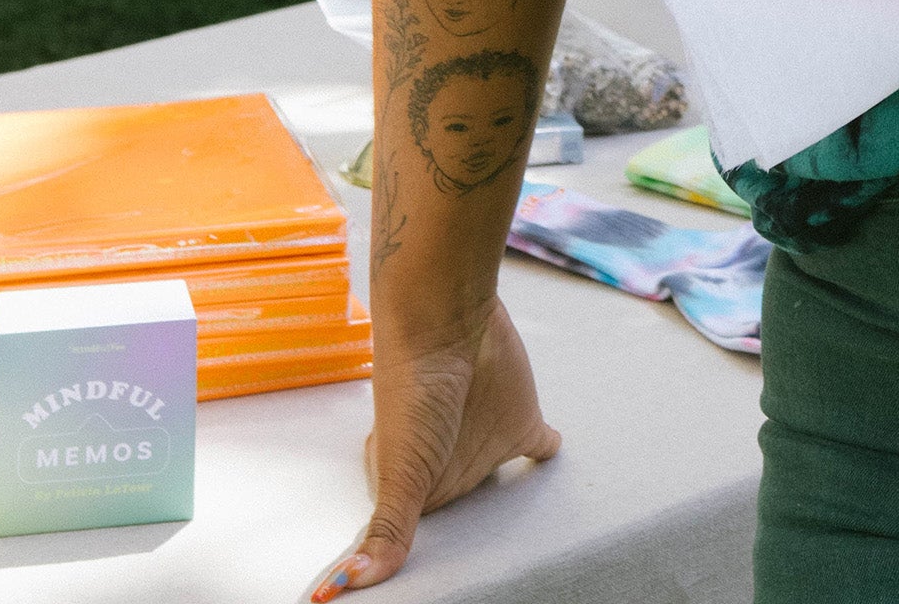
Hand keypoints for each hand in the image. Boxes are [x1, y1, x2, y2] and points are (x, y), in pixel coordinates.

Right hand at [310, 301, 559, 595]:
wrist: (446, 321)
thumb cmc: (411, 391)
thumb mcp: (398, 470)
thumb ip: (387, 528)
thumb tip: (345, 585)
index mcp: (414, 483)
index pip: (425, 534)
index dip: (431, 556)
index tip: (444, 587)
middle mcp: (448, 463)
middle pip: (463, 510)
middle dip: (471, 532)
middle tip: (486, 567)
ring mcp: (485, 440)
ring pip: (499, 485)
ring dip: (506, 502)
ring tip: (514, 532)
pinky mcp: (520, 417)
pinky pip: (538, 446)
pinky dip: (546, 453)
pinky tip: (552, 455)